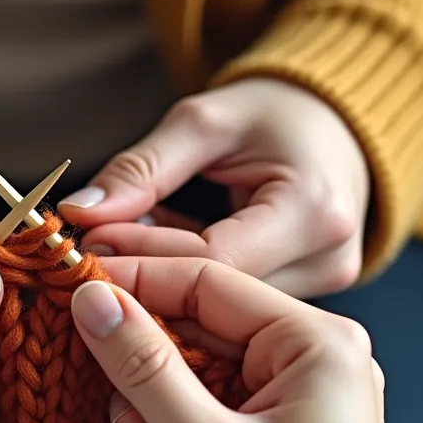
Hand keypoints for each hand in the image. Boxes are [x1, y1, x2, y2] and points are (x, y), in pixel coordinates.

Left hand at [59, 78, 368, 297]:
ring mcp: (322, 286)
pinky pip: (231, 304)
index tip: (85, 245)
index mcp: (314, 211)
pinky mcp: (308, 296)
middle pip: (216, 296)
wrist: (339, 122)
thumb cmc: (278, 112)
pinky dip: (186, 283)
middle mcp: (328, 260)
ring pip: (219, 309)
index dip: (142, 259)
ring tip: (114, 253)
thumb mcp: (205, 121)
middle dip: (144, 275)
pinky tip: (151, 262)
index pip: (214, 261)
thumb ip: (143, 168)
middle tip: (84, 255)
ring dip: (160, 282)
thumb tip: (83, 211)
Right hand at [69, 258, 397, 422]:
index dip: (135, 283)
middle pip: (199, 328)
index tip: (74, 288)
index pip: (209, 281)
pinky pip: (210, 409)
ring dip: (150, 417)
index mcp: (319, 343)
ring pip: (196, 374)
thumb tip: (92, 299)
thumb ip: (145, 366)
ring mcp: (298, 394)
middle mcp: (315, 356)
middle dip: (142, 372)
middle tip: (103, 402)